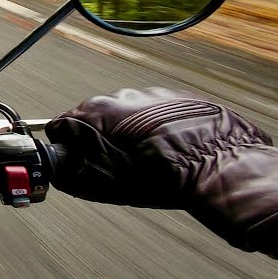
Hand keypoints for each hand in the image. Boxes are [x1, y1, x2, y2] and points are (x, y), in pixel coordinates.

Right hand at [46, 88, 277, 247]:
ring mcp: (155, 93)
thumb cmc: (160, 177)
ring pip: (132, 114)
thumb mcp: (105, 184)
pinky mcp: (183, 97)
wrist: (218, 165)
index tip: (74, 160)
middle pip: (99, 117)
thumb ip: (72, 174)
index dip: (66, 145)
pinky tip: (172, 150)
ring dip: (134, 133)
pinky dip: (161, 128)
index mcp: (97, 112)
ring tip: (151, 160)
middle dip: (103, 139)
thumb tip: (59, 171)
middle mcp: (122, 95)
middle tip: (117, 166)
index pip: (64, 124)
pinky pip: (162, 112)